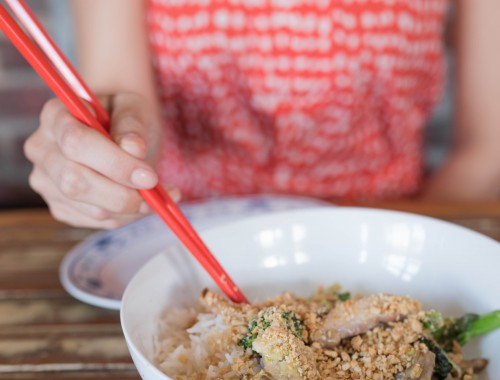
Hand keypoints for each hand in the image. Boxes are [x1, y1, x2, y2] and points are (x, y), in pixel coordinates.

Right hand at [24, 93, 178, 228]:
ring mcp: (47, 181)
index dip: (115, 164)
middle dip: (122, 194)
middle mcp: (42, 149)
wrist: (119, 125)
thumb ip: (132, 124)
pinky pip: (96, 221)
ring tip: (159, 195)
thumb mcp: (135, 106)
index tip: (149, 176)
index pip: (75, 143)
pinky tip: (143, 201)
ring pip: (89, 209)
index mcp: (55, 115)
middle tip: (156, 191)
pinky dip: (127, 216)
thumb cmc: (125, 111)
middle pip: (74, 182)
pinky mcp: (61, 205)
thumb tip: (133, 149)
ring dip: (131, 209)